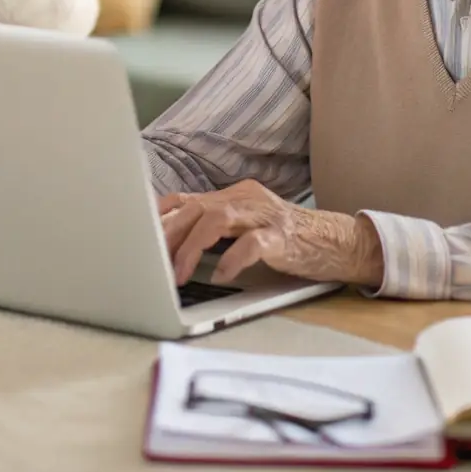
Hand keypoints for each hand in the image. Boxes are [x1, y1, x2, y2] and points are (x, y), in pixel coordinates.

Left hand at [158, 179, 383, 287]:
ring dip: (192, 248)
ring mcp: (265, 216)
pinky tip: (222, 276)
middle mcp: (246, 199)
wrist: (335, 242)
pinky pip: (253, 244)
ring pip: (217, 219)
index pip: (187, 199)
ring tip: (179, 275)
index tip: (135, 236)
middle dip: (167, 235)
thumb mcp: (245, 227)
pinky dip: (233, 259)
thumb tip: (170, 242)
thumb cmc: (285, 239)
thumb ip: (214, 228)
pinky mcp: (283, 237)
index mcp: (234, 195)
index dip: (159, 217)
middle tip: (148, 262)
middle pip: (195, 208)